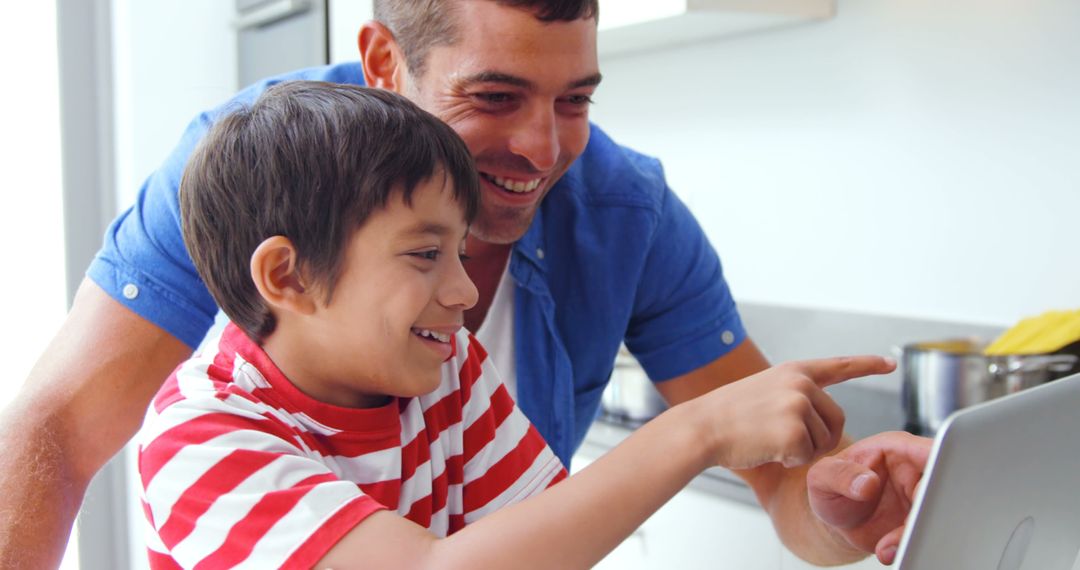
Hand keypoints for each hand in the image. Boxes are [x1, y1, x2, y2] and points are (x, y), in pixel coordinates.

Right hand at [692, 356, 895, 470]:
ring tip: (769, 439)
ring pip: (824, 441)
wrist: (703, 427)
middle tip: (784, 439)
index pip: (839, 366)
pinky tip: (768, 449)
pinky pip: (809, 457)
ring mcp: (798, 405)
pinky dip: (790, 461)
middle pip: (837, 420)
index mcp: (794, 371)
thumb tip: (821, 418)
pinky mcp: (794, 430)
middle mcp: (800, 383)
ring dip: (801, 450)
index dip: (867, 365)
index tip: (888, 364)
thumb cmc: (729, 417)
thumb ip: (795, 396)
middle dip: (818, 438)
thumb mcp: (765, 391)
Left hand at [806, 431, 931, 563]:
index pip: (930, 451)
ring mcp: (920, 499)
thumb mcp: (823, 475)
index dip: (941, 466)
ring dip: (915, 534)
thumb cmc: (831, 484)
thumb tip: (867, 482)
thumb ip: (840, 474)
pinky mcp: (920, 523)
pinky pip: (925, 535)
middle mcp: (916, 472)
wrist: (836, 517)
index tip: (931, 486)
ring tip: (886, 547)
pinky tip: (886, 551)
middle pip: (941, 487)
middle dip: (927, 509)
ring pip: (936, 514)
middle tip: (906, 527)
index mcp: (897, 448)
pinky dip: (909, 547)